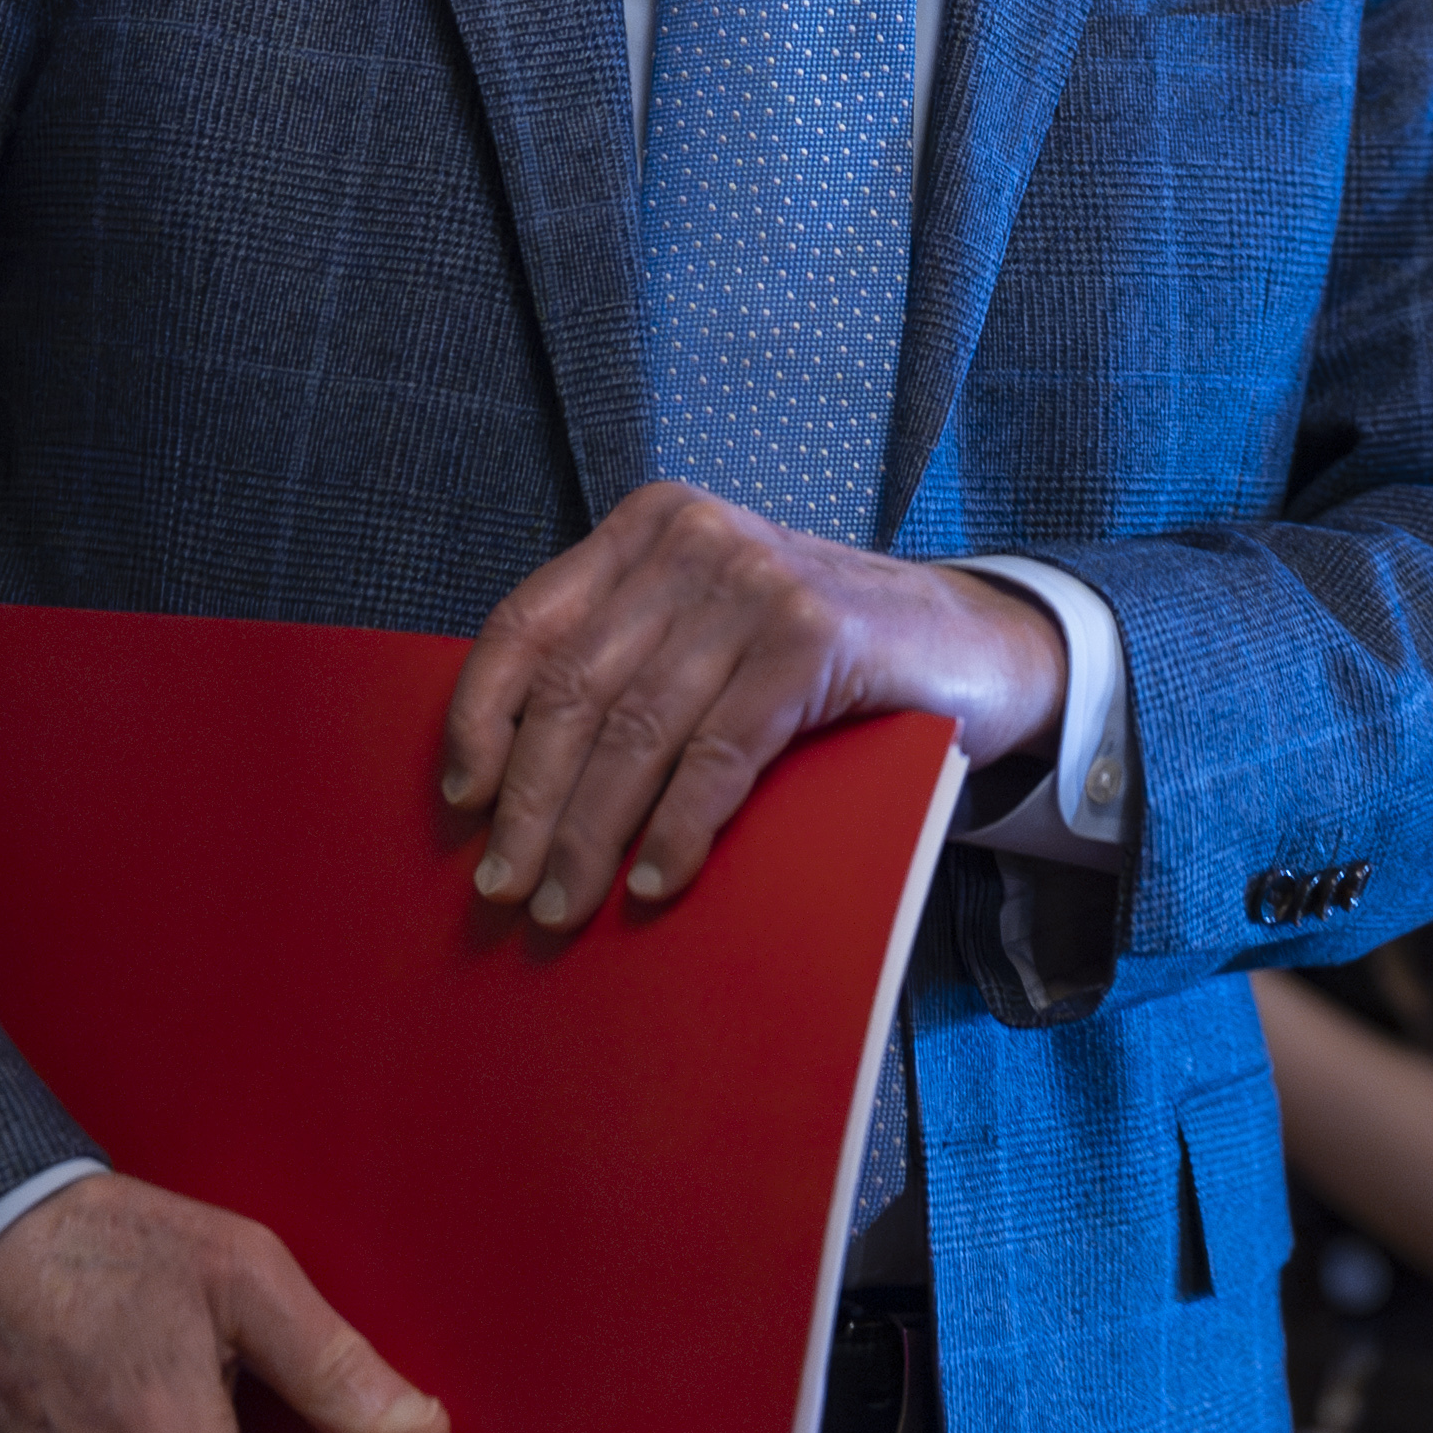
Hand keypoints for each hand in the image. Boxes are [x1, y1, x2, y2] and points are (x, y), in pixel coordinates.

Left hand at [443, 483, 1066, 928]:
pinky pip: (721, 753)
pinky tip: (654, 881)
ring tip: (563, 905)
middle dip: (529, 804)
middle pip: (577, 689)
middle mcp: (697, 540)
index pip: (529, 622)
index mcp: (650, 527)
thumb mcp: (707, 629)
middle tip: (502, 888)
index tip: (460, 801)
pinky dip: (680, 828)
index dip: (480, 718)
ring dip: (590, 835)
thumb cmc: (815, 655)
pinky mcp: (816, 640)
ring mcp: (758, 583)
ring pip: (639, 732)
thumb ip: (628, 661)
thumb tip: (508, 777)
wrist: (971, 643)